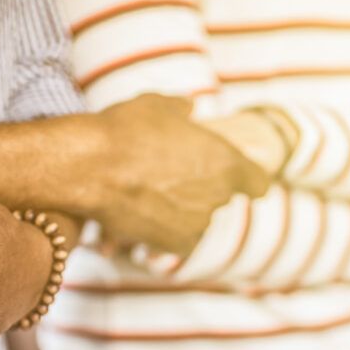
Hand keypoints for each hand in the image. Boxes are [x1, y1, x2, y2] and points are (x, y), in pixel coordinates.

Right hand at [81, 94, 271, 253]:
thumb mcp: (156, 106)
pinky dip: (166, 234)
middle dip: (202, 190)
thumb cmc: (126, 130)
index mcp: (227, 161)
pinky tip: (145, 218)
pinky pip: (178, 242)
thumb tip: (187, 108)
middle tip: (169, 176)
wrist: (91, 168)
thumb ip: (180, 109)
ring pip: (197, 220)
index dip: (249, 180)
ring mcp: (197, 224)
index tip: (239, 179)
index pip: (258, 183)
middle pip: (220, 199)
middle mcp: (218, 197)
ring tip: (149, 195)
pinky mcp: (172, 244)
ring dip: (182, 213)